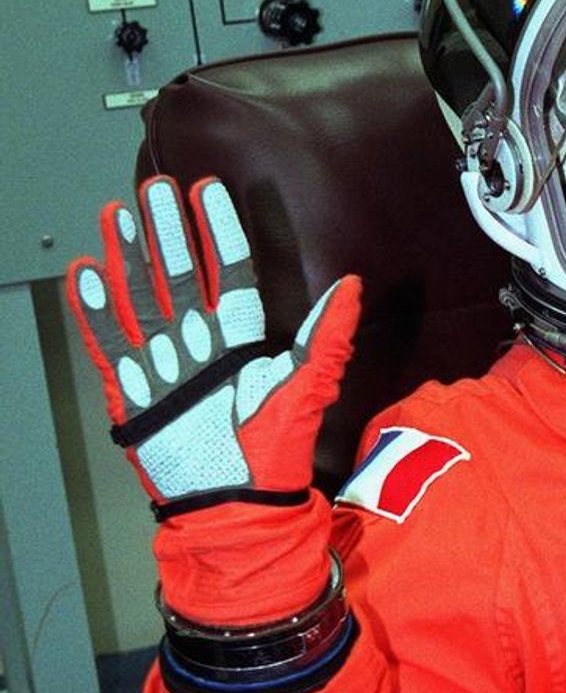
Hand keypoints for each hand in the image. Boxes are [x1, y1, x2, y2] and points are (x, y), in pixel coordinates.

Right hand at [68, 174, 359, 512]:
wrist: (233, 504)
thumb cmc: (274, 452)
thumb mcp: (305, 388)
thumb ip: (326, 336)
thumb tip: (353, 284)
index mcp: (241, 342)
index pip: (229, 275)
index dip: (219, 234)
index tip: (208, 191)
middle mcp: (200, 347)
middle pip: (179, 277)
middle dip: (167, 233)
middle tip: (155, 188)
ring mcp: (164, 366)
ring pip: (141, 300)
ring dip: (127, 258)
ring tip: (116, 216)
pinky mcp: (133, 392)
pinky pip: (110, 343)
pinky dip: (96, 312)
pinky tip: (86, 273)